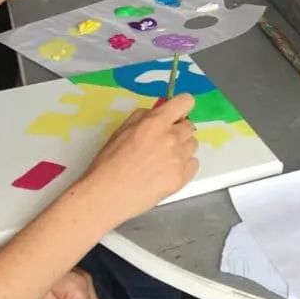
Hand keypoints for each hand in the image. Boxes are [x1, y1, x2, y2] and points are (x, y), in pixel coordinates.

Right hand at [82, 93, 198, 224]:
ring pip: (192, 145)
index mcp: (155, 123)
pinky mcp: (181, 179)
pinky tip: (167, 171)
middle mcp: (171, 138)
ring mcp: (178, 160)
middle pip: (189, 126)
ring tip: (162, 160)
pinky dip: (184, 166)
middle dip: (177, 131)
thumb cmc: (108, 162)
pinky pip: (193, 164)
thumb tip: (160, 112)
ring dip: (181, 148)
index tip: (175, 115)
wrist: (106, 196)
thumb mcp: (121, 130)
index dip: (181, 107)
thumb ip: (144, 117)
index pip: (185, 102)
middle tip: (162, 143)